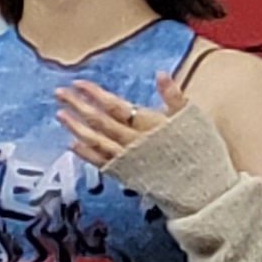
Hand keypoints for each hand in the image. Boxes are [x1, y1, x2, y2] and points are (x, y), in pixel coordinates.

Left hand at [59, 69, 196, 167]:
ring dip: (76, 127)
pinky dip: (86, 154)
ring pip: (96, 141)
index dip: (95, 94)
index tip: (78, 83)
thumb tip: (161, 74)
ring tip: (60, 115)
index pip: (115, 105)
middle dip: (78, 106)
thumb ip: (174, 96)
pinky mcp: (126, 175)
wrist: (201, 188)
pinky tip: (73, 145)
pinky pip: (101, 163)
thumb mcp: (192, 118)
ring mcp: (127, 160)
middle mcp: (133, 142)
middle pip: (100, 121)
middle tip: (59, 93)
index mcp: (148, 125)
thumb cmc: (200, 151)